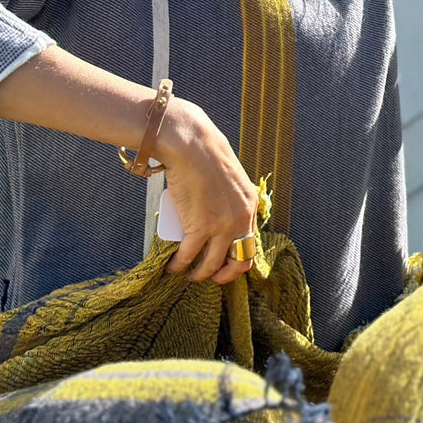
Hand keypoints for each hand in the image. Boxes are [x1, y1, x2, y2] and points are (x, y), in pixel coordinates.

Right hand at [153, 98, 258, 283]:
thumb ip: (231, 197)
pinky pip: (189, 256)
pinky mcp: (200, 227)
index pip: (251, 244)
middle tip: (208, 276)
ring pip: (212, 263)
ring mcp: (222, 225)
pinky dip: (179, 265)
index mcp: (250, 206)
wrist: (191, 146)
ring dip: (198, 274)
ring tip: (187, 272)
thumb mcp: (231, 179)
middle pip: (238, 260)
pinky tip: (172, 267)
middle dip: (223, 275)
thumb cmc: (205, 156)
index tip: (224, 264)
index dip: (237, 260)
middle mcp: (241, 219)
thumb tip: (218, 211)